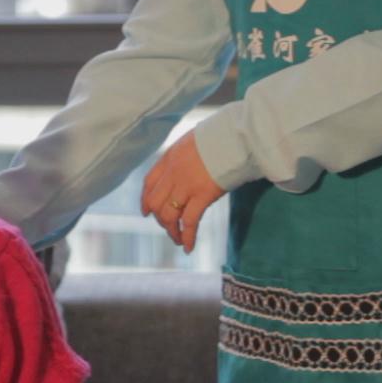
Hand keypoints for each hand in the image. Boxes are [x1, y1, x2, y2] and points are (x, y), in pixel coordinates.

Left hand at [139, 132, 225, 252]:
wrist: (236, 136)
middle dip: (160, 219)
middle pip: (155, 203)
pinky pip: (189, 222)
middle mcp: (173, 173)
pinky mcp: (203, 195)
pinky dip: (187, 237)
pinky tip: (188, 247)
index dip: (145, 200)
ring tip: (178, 241)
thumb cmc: (220, 136)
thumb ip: (183, 158)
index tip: (146, 212)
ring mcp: (186, 185)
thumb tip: (186, 169)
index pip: (148, 183)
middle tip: (169, 228)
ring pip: (169, 215)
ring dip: (171, 232)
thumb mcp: (192, 142)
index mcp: (169, 158)